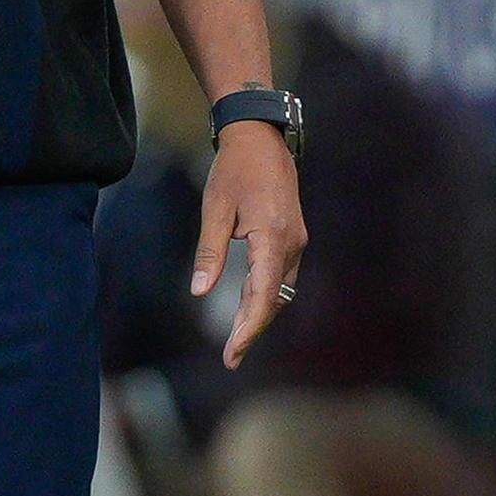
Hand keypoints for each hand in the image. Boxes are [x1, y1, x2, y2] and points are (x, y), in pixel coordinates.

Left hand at [191, 119, 305, 368]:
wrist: (260, 137)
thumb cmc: (234, 170)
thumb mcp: (215, 209)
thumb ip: (209, 253)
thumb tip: (199, 292)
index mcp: (273, 238)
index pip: (263, 296)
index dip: (248, 328)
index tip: (233, 353)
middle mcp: (292, 244)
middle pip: (274, 299)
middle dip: (252, 328)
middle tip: (231, 357)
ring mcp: (296, 241)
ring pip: (279, 290)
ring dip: (258, 314)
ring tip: (235, 340)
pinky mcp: (292, 237)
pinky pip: (280, 275)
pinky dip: (264, 295)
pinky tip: (245, 308)